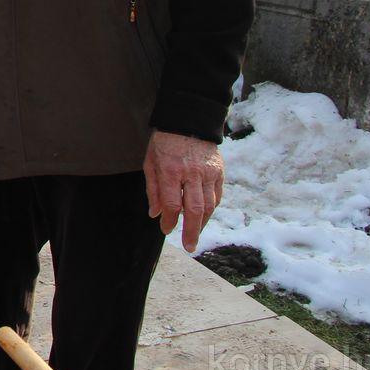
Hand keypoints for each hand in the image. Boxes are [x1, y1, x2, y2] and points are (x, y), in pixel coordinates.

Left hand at [144, 130, 224, 252]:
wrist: (188, 122)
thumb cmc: (163, 144)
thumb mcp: (150, 162)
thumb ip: (153, 189)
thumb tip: (155, 214)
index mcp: (170, 170)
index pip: (171, 203)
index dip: (169, 220)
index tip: (166, 229)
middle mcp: (191, 173)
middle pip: (194, 208)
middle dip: (191, 231)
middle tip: (189, 246)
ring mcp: (208, 172)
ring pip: (209, 205)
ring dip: (202, 223)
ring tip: (195, 235)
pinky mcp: (219, 172)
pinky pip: (217, 196)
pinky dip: (211, 209)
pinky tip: (203, 217)